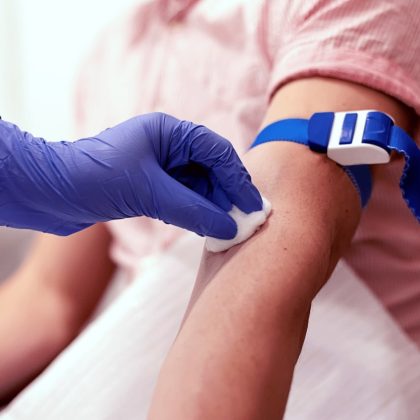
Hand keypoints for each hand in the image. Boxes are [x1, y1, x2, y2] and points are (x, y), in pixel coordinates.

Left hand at [0, 113, 261, 236]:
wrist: (52, 191)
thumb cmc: (96, 179)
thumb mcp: (149, 192)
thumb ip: (192, 210)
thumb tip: (228, 226)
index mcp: (169, 131)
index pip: (216, 152)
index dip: (238, 179)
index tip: (252, 205)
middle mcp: (167, 145)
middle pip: (210, 168)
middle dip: (228, 193)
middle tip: (244, 220)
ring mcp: (159, 165)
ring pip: (198, 185)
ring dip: (213, 205)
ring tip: (227, 228)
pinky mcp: (150, 185)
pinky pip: (183, 196)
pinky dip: (195, 211)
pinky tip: (204, 225)